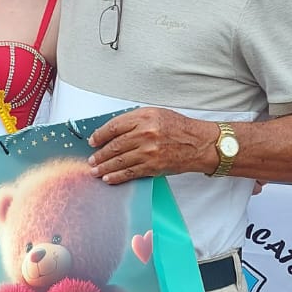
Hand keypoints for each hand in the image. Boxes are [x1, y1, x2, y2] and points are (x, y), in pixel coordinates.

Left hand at [89, 107, 217, 183]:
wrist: (199, 143)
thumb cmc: (179, 128)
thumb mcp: (157, 114)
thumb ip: (135, 120)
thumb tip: (113, 131)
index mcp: (144, 117)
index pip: (114, 126)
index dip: (100, 135)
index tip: (92, 141)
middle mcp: (145, 133)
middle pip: (114, 145)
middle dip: (99, 154)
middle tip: (91, 160)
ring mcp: (149, 151)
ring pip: (120, 161)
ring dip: (104, 167)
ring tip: (95, 170)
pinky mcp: (153, 166)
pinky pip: (130, 172)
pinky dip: (117, 176)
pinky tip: (109, 178)